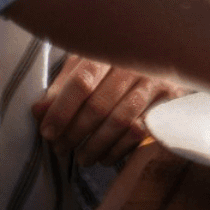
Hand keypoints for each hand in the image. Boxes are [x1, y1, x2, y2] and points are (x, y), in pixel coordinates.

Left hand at [33, 56, 186, 165]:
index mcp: (107, 51)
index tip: (47, 132)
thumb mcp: (85, 66)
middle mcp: (133, 63)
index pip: (81, 83)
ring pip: (120, 120)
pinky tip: (106, 157)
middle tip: (60, 149)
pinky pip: (141, 130)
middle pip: (99, 105)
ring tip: (81, 158)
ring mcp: (155, 81)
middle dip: (75, 133)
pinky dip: (120, 149)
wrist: (166, 53)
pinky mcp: (170, 100)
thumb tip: (39, 111)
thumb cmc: (113, 66)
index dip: (61, 111)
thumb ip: (62, 88)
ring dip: (96, 145)